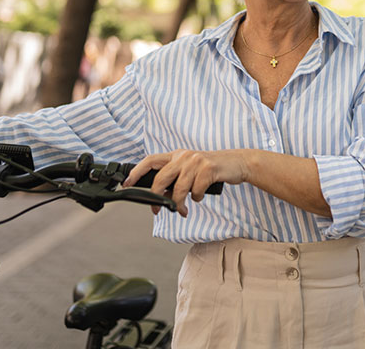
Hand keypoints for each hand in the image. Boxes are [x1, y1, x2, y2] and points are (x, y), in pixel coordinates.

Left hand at [122, 149, 248, 216]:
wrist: (238, 162)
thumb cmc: (212, 170)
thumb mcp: (192, 170)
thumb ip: (176, 179)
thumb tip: (161, 196)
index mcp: (177, 155)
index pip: (150, 160)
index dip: (136, 172)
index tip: (126, 183)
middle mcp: (184, 156)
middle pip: (161, 178)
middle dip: (157, 198)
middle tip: (158, 210)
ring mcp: (196, 161)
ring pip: (178, 189)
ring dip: (179, 204)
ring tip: (184, 210)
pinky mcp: (208, 169)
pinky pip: (196, 191)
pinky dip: (197, 198)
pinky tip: (202, 195)